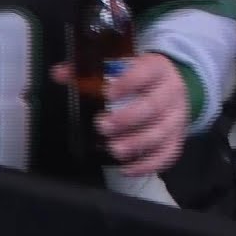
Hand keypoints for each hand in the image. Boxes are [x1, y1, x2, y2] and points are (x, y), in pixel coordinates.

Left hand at [51, 53, 188, 175]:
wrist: (173, 85)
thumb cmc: (140, 75)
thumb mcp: (121, 66)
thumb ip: (88, 71)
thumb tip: (58, 73)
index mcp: (156, 69)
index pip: (146, 73)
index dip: (128, 83)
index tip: (107, 94)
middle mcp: (171, 93)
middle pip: (153, 107)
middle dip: (127, 119)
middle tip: (102, 126)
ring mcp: (177, 118)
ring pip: (161, 133)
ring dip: (136, 144)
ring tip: (114, 150)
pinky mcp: (178, 139)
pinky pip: (168, 154)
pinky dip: (148, 165)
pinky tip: (127, 169)